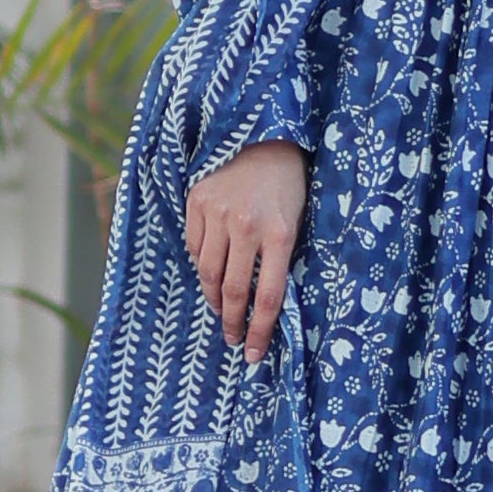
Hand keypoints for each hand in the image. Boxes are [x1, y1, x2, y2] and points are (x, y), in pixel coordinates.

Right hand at [184, 141, 306, 361]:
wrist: (267, 137)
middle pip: (234, 290)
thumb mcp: (297, 221)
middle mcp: (247, 225)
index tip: (253, 353)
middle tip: (232, 339)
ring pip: (208, 273)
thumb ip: (281, 259)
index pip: (269, 296)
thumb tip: (264, 306)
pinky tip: (212, 271)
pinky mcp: (198, 201)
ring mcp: (218, 213)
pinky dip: (202, 265)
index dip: (260, 330)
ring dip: (214, 299)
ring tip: (222, 310)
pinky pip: (194, 247)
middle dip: (232, 322)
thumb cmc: (289, 186)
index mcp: (280, 232)